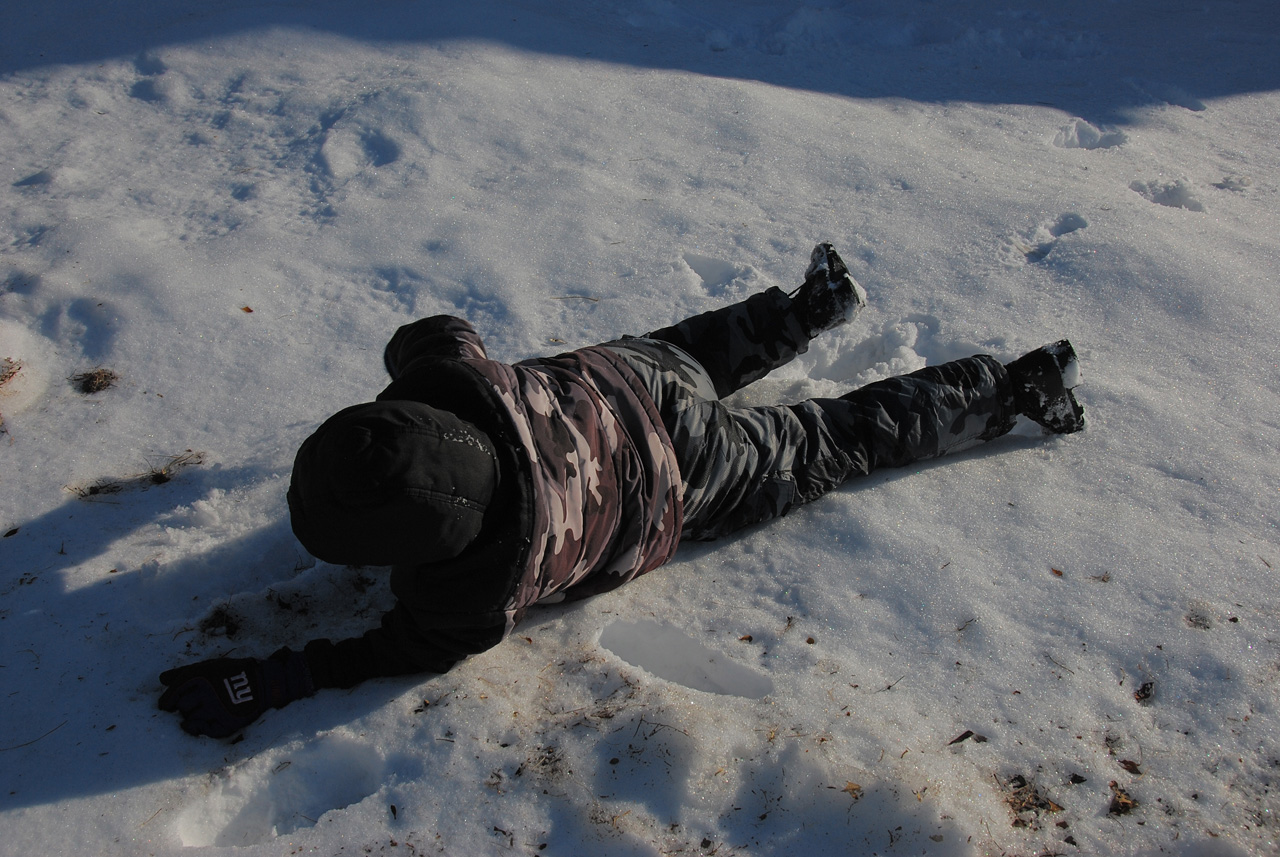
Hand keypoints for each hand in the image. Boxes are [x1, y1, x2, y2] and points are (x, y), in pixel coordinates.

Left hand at [159, 649, 312, 737]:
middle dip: (184, 707)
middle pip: (181, 708)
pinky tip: (206, 723)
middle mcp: (205, 693)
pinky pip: (205, 731)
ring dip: (193, 717)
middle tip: (193, 704)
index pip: (172, 695)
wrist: (263, 682)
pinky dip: (202, 728)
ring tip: (203, 712)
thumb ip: (184, 673)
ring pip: (190, 721)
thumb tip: (161, 679)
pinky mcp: (226, 723)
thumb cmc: (232, 672)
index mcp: (199, 677)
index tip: (167, 706)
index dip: (166, 702)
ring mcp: (215, 710)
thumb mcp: (209, 666)